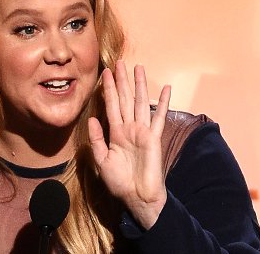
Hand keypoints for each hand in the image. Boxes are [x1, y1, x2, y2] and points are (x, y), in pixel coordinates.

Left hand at [88, 60, 170, 228]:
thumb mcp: (102, 160)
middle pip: (125, 99)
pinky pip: (158, 118)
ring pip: (140, 103)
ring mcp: (142, 131)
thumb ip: (97, 140)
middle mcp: (129, 128)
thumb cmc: (120, 182)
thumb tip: (92, 118)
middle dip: (122, 81)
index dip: (107, 89)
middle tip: (120, 62)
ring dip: (140, 85)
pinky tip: (167, 89)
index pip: (110, 105)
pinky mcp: (153, 138)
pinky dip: (163, 103)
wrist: (137, 196)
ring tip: (139, 67)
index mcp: (116, 132)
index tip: (104, 73)